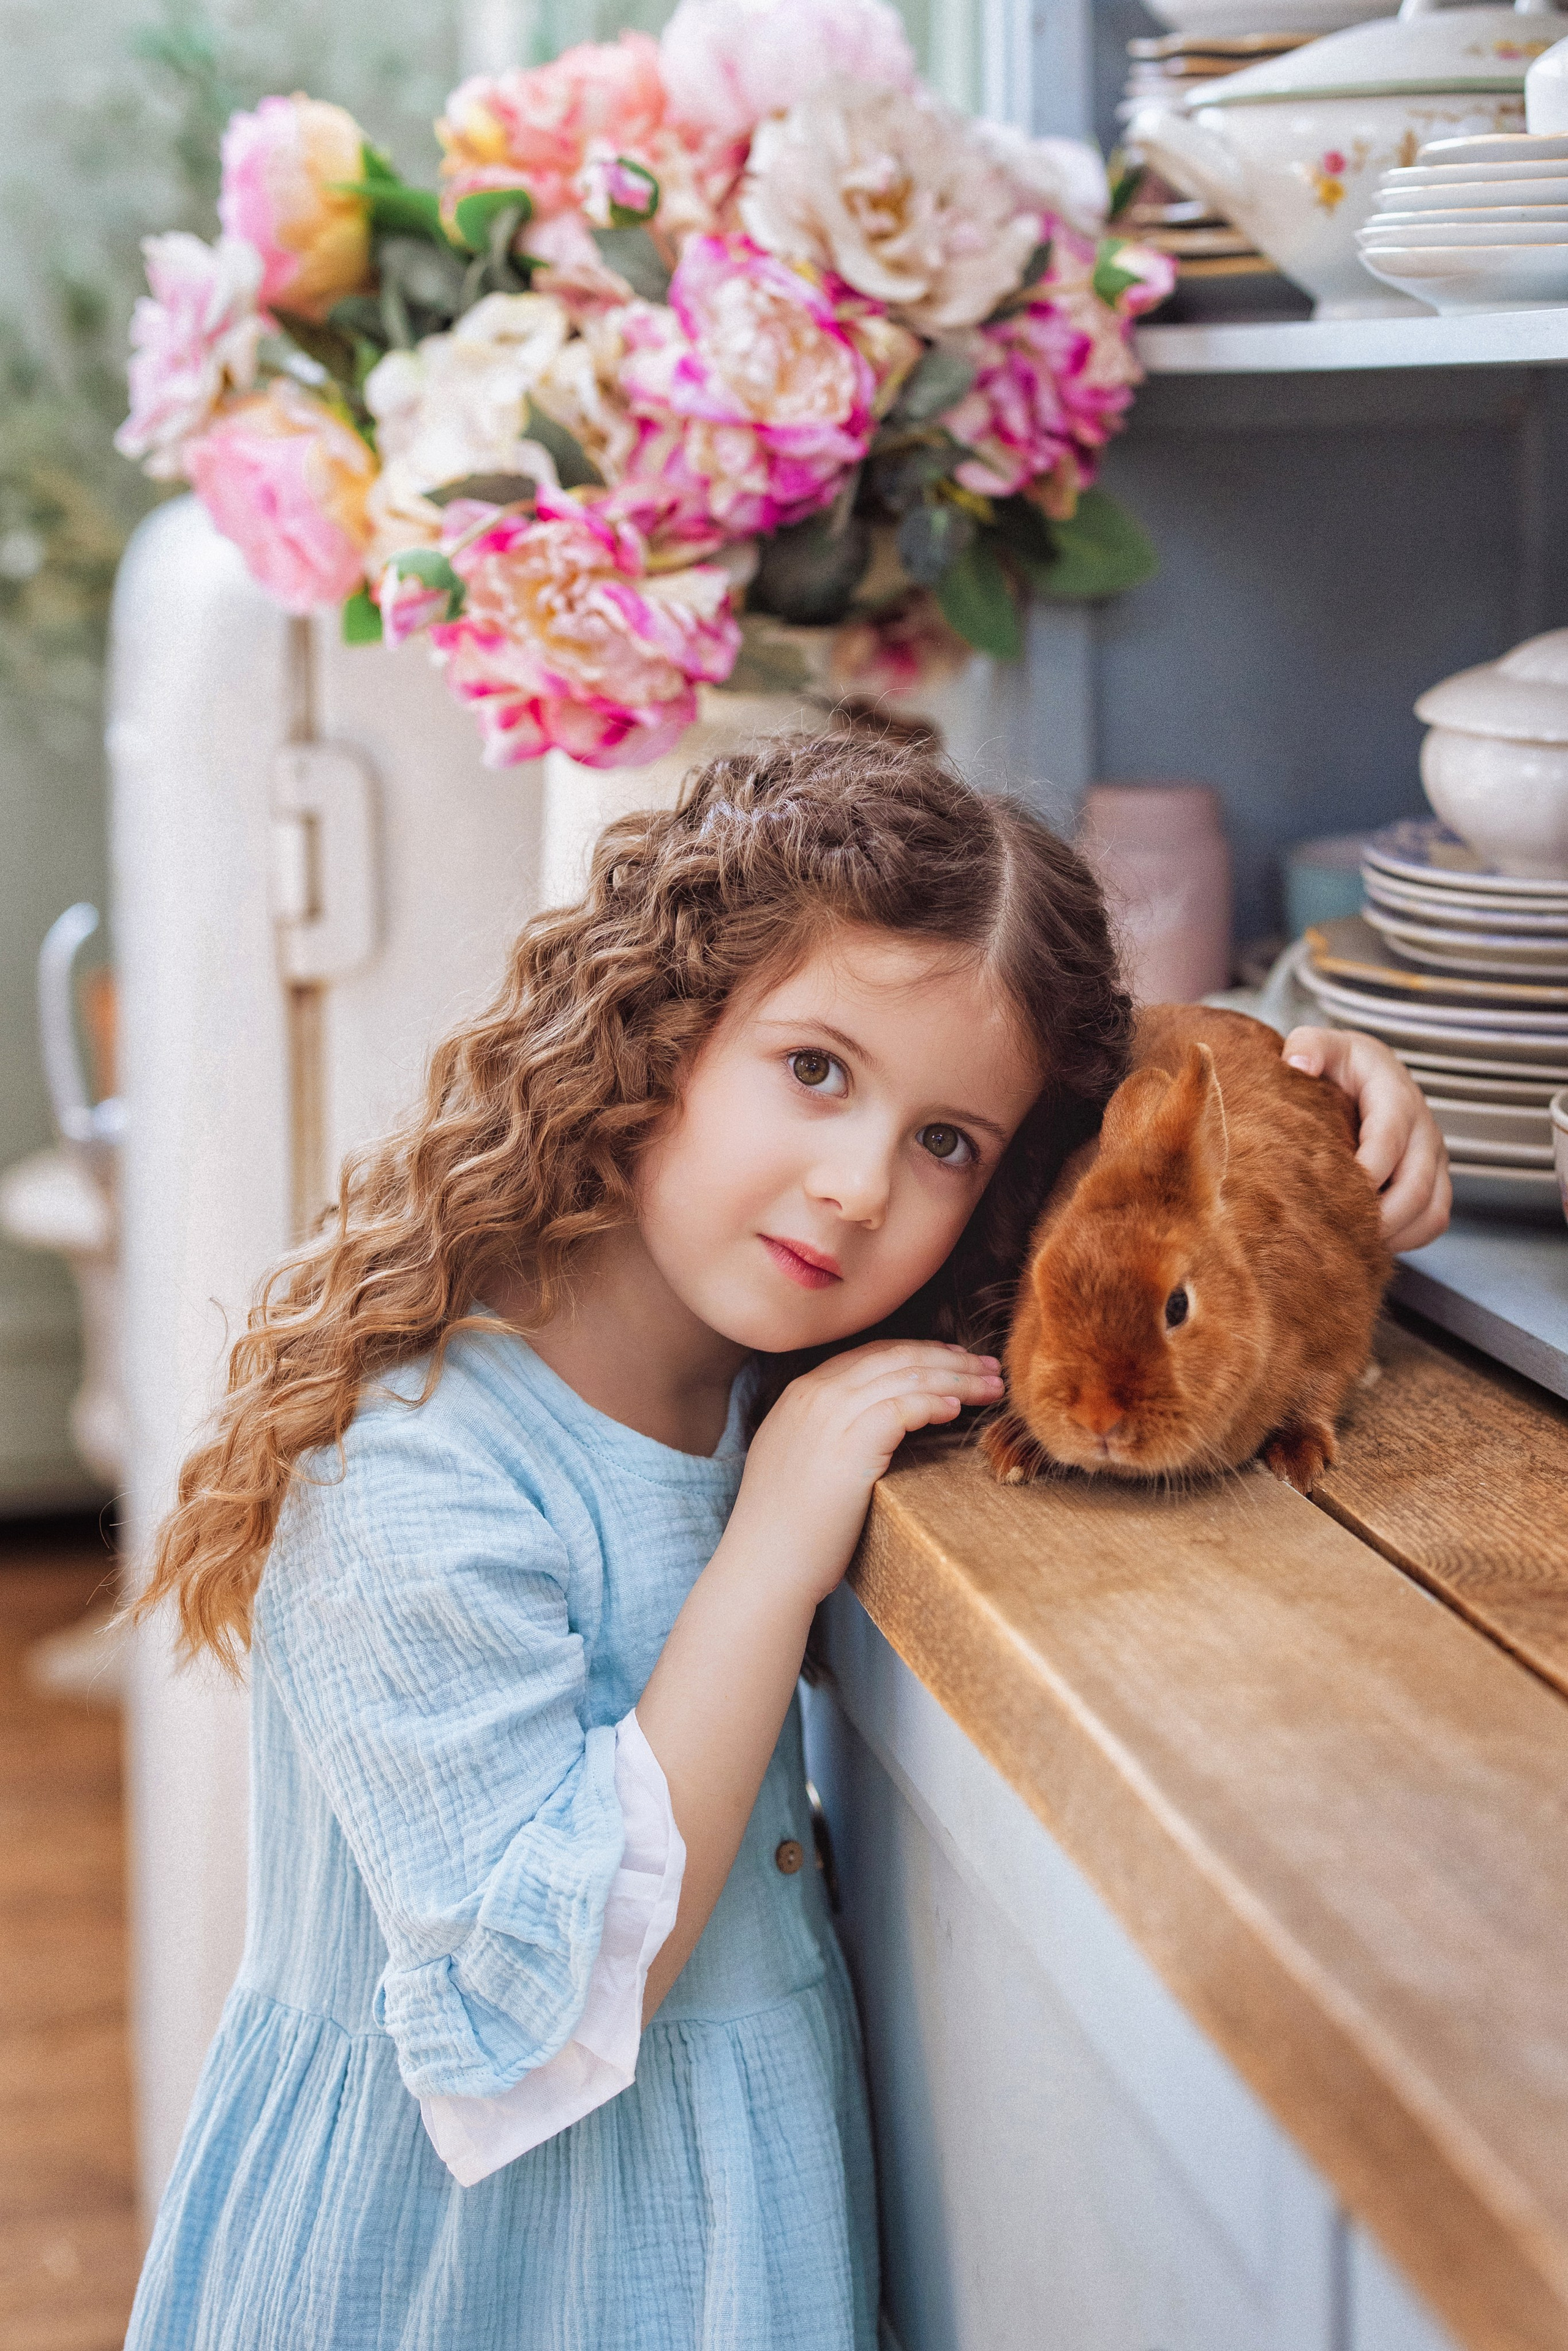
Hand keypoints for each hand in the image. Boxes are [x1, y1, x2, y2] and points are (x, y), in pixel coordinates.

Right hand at [730, 1341, 1004, 1606]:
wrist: (764, 1565)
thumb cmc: (787, 1527)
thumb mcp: (799, 1459)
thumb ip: (829, 1430)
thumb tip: (874, 1426)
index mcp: (802, 1393)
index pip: (873, 1353)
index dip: (920, 1351)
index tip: (955, 1360)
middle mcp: (814, 1394)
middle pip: (896, 1357)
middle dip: (949, 1358)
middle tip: (989, 1367)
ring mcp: (829, 1417)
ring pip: (906, 1376)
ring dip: (957, 1378)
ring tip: (990, 1386)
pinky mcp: (849, 1446)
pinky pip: (902, 1408)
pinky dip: (933, 1403)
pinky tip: (956, 1411)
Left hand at [1282, 1025, 1450, 1251]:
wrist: (1365, 1074)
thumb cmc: (1338, 1065)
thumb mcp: (1320, 1044)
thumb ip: (1308, 1046)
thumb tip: (1297, 1063)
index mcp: (1394, 1093)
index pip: (1388, 1137)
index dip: (1367, 1171)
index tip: (1335, 1195)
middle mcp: (1422, 1126)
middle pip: (1416, 1183)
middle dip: (1381, 1216)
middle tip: (1341, 1235)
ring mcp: (1432, 1156)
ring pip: (1431, 1208)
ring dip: (1396, 1232)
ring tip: (1354, 1244)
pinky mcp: (1434, 1180)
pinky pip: (1434, 1220)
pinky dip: (1408, 1239)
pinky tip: (1371, 1243)